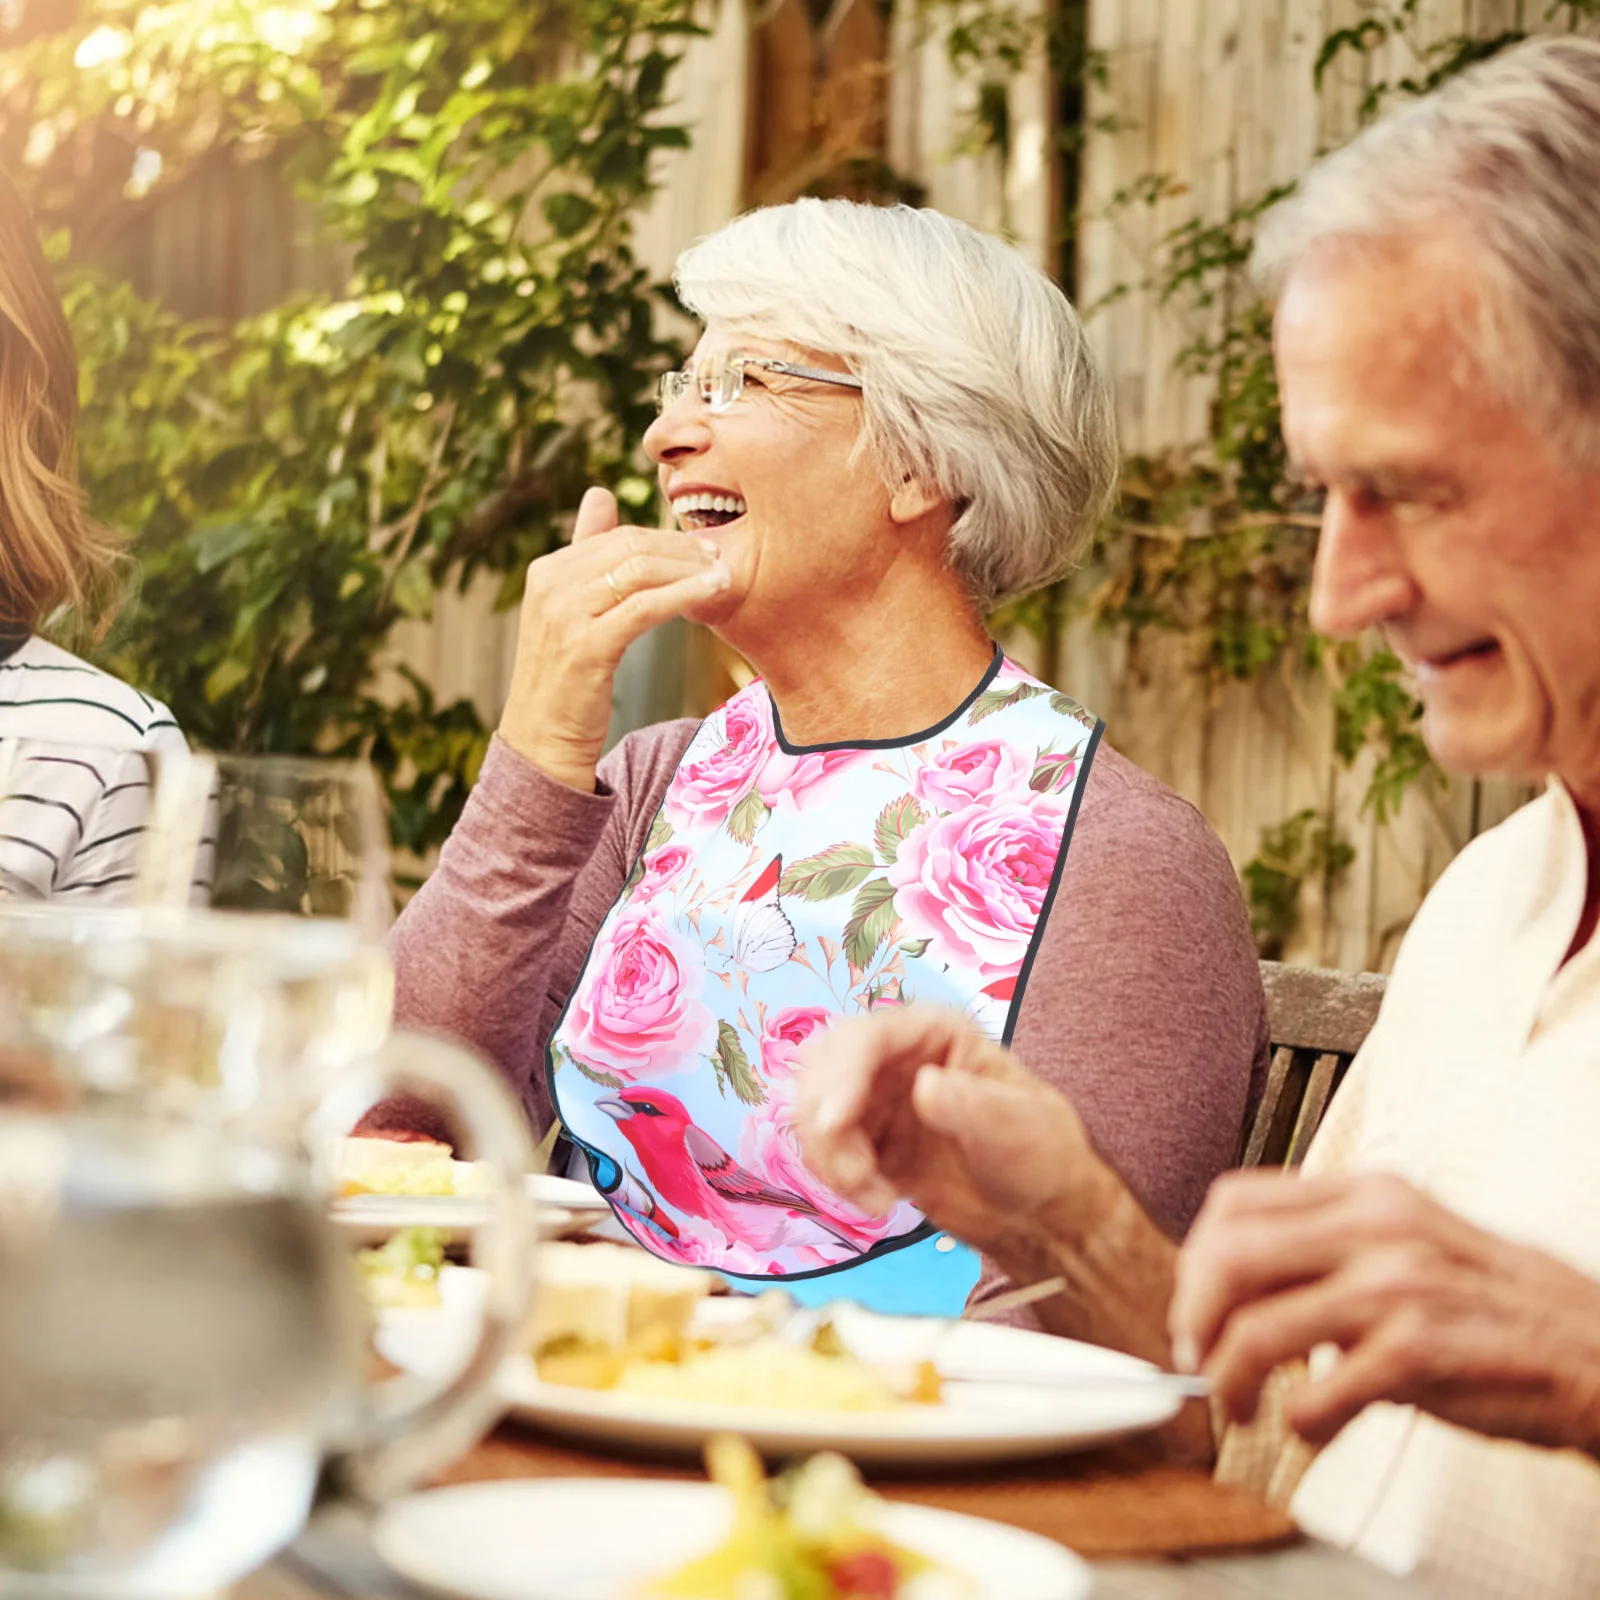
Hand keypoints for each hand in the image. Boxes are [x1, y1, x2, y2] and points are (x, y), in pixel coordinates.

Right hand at [497, 486, 731, 789]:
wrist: (543, 739)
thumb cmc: (567, 677)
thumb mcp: (571, 608)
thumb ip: (586, 552)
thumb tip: (600, 493)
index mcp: (547, 570)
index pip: (617, 536)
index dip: (665, 539)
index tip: (702, 548)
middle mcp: (550, 585)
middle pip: (630, 547)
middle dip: (681, 550)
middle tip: (719, 556)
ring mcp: (564, 615)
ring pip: (641, 571)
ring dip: (690, 569)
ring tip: (723, 575)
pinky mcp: (587, 645)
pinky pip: (645, 607)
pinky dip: (685, 594)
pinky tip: (713, 592)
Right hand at [794, 1006, 1109, 1258]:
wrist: (1039, 1216)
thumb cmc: (1042, 1154)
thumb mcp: (1018, 1125)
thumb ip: (971, 1104)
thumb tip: (922, 1087)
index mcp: (935, 1034)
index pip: (868, 1037)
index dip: (841, 1074)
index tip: (834, 1123)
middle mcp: (898, 1059)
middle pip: (824, 1066)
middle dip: (824, 1119)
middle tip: (853, 1173)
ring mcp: (878, 1101)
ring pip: (815, 1109)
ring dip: (828, 1155)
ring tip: (873, 1197)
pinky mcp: (868, 1143)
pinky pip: (826, 1148)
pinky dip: (834, 1176)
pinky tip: (876, 1201)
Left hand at [1170, 1170, 1599, 1455]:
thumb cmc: (1495, 1308)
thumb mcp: (1407, 1247)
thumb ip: (1328, 1255)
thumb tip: (1238, 1292)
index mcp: (1365, 1192)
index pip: (1234, 1201)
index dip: (1196, 1258)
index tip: (1195, 1305)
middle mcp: (1376, 1226)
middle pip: (1228, 1256)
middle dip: (1194, 1317)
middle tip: (1200, 1359)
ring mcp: (1399, 1285)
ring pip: (1258, 1326)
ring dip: (1231, 1380)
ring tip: (1242, 1406)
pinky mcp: (1423, 1351)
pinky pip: (1320, 1392)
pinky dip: (1298, 1420)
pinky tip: (1311, 1426)